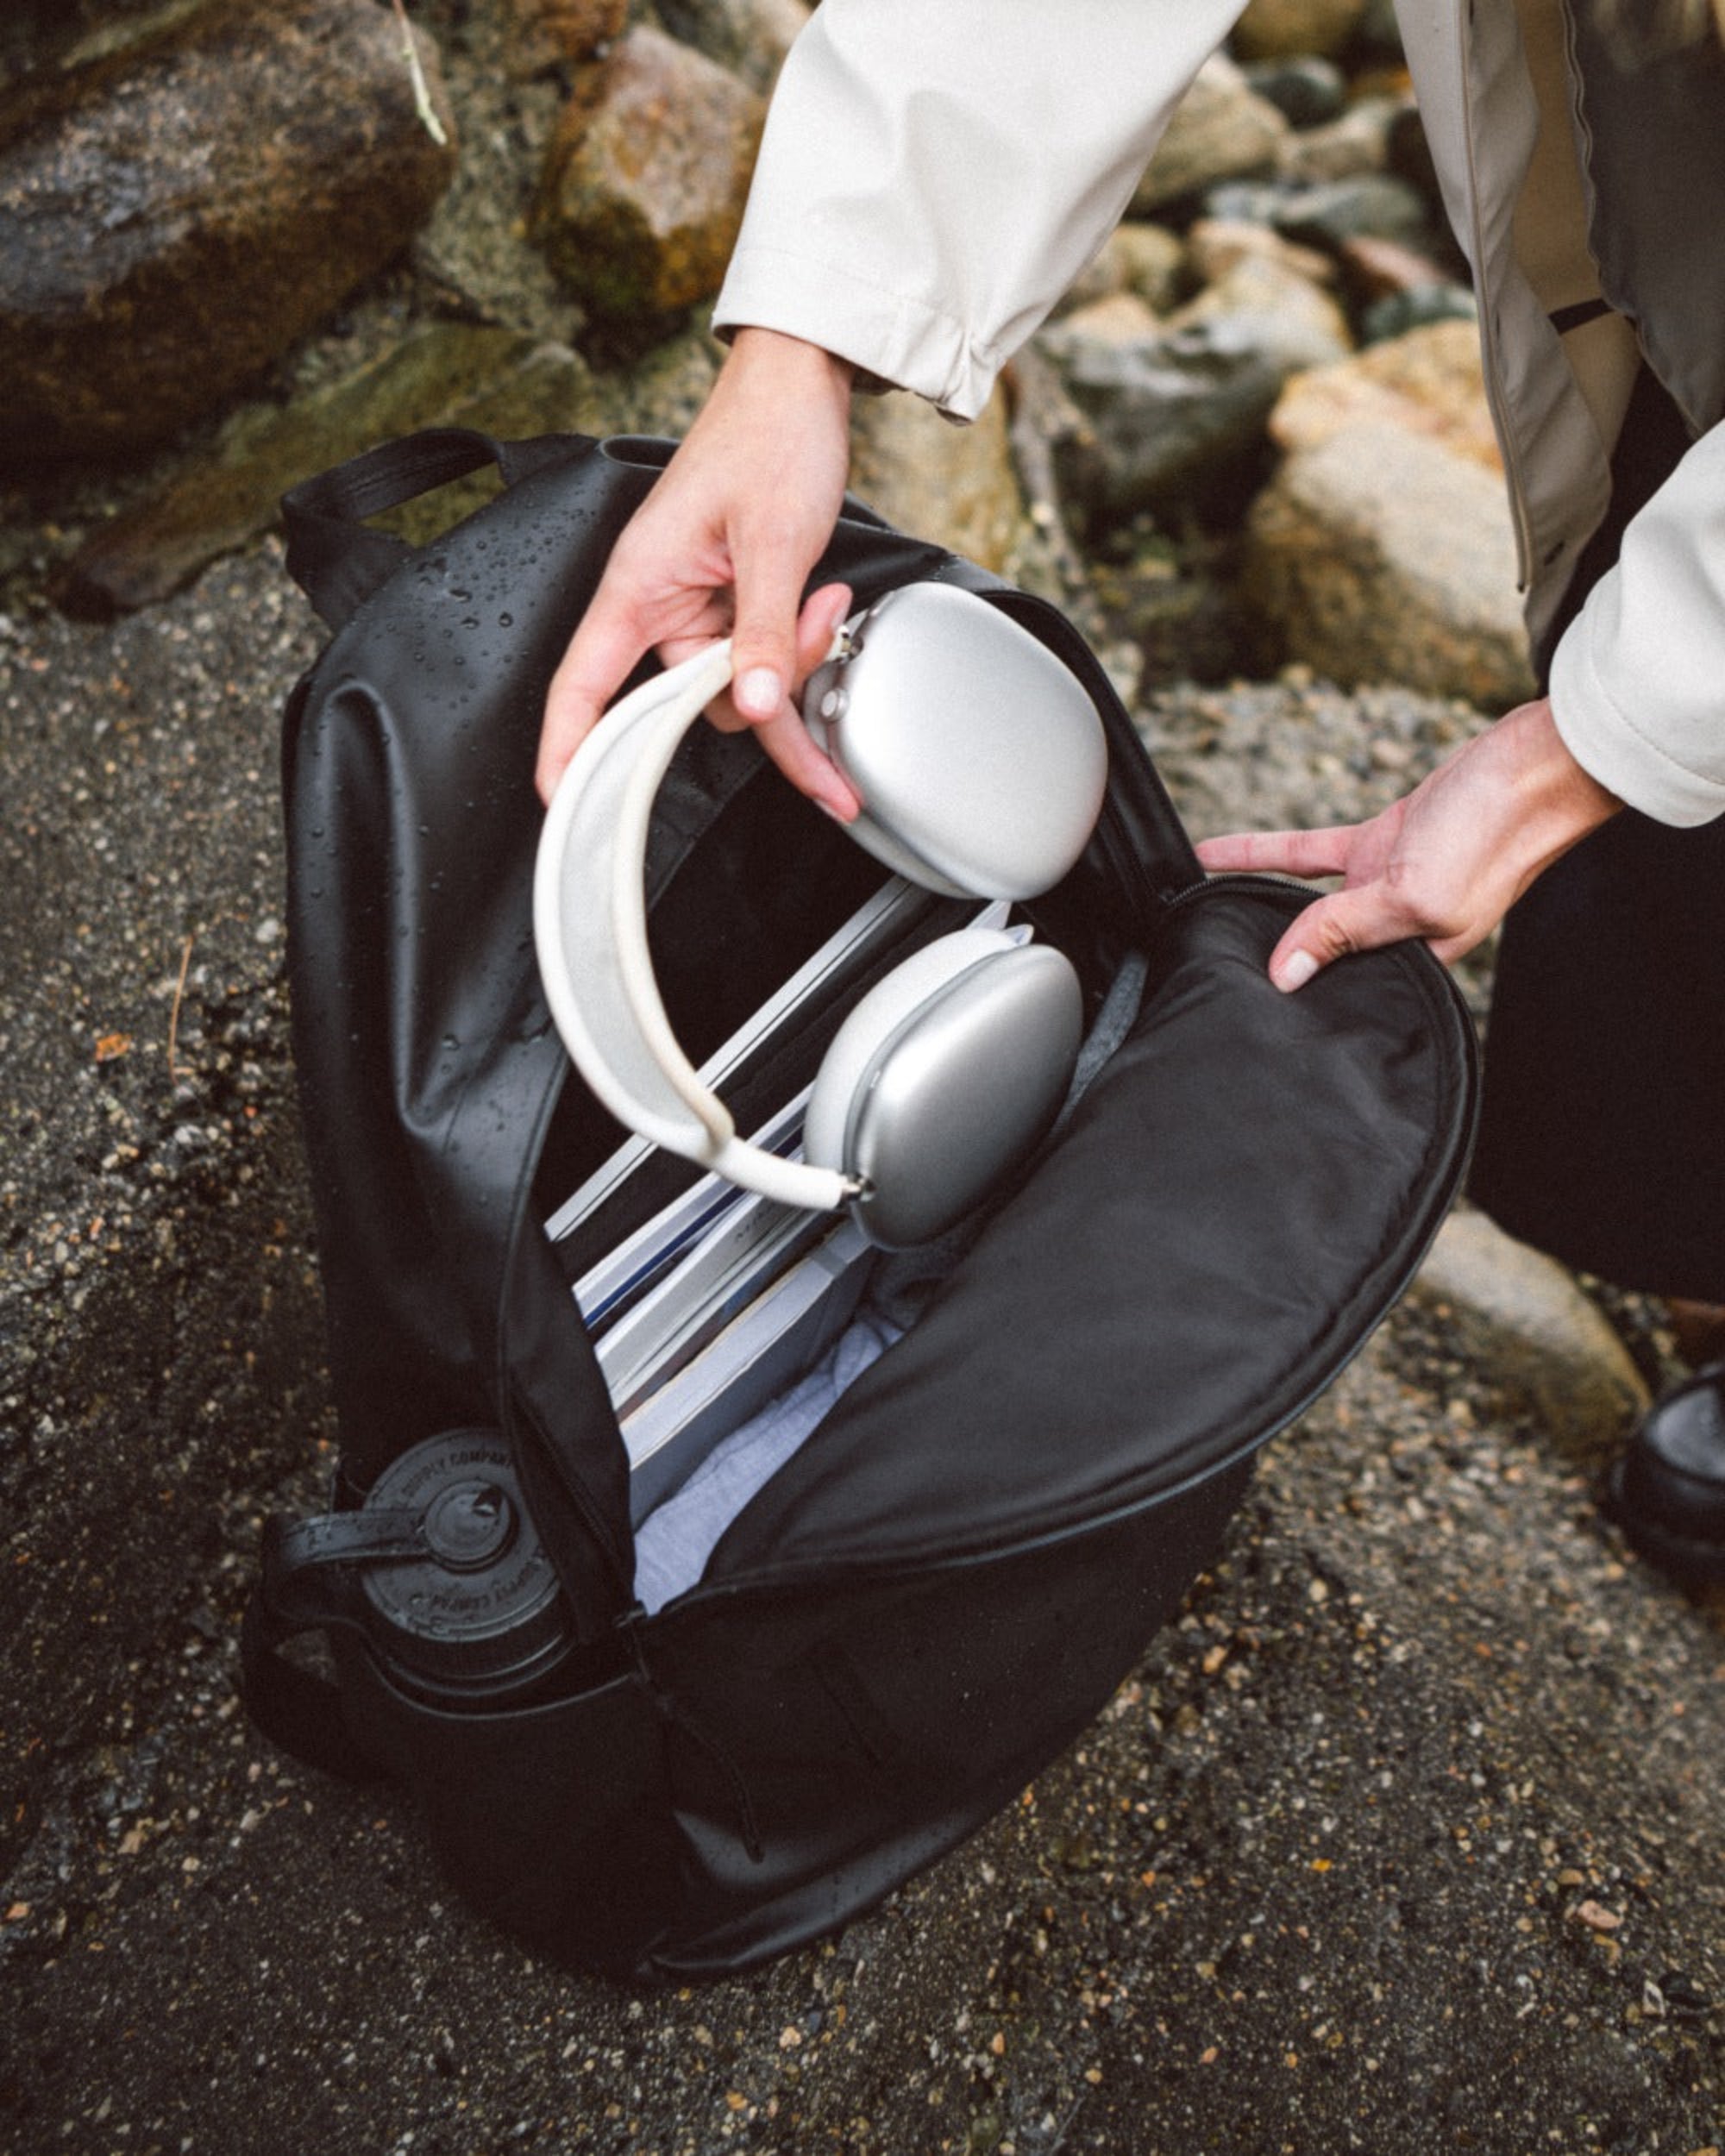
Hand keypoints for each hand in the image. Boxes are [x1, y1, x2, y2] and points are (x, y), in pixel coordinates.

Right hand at [535, 328, 859, 811]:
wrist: (803, 386)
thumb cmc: (768, 437)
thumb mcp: (773, 541)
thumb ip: (765, 632)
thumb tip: (756, 708)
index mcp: (638, 587)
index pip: (582, 686)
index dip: (568, 749)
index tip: (562, 802)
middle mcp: (661, 604)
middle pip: (693, 702)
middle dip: (762, 696)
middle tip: (812, 653)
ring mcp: (701, 607)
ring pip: (743, 687)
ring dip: (795, 664)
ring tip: (830, 601)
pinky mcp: (737, 603)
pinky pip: (764, 659)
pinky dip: (800, 655)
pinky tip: (832, 620)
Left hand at [1193, 697, 1621, 989]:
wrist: (1534, 762)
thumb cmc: (1493, 836)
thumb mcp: (1411, 895)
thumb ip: (1342, 932)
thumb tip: (1283, 976)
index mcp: (1417, 959)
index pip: (1340, 990)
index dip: (1295, 1000)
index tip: (1238, 1008)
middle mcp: (1397, 928)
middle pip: (1315, 951)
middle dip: (1264, 960)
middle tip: (1199, 970)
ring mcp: (1385, 883)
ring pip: (1303, 901)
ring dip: (1253, 901)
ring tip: (1194, 913)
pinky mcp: (1380, 841)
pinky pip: (1307, 852)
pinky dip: (1262, 853)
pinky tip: (1215, 854)